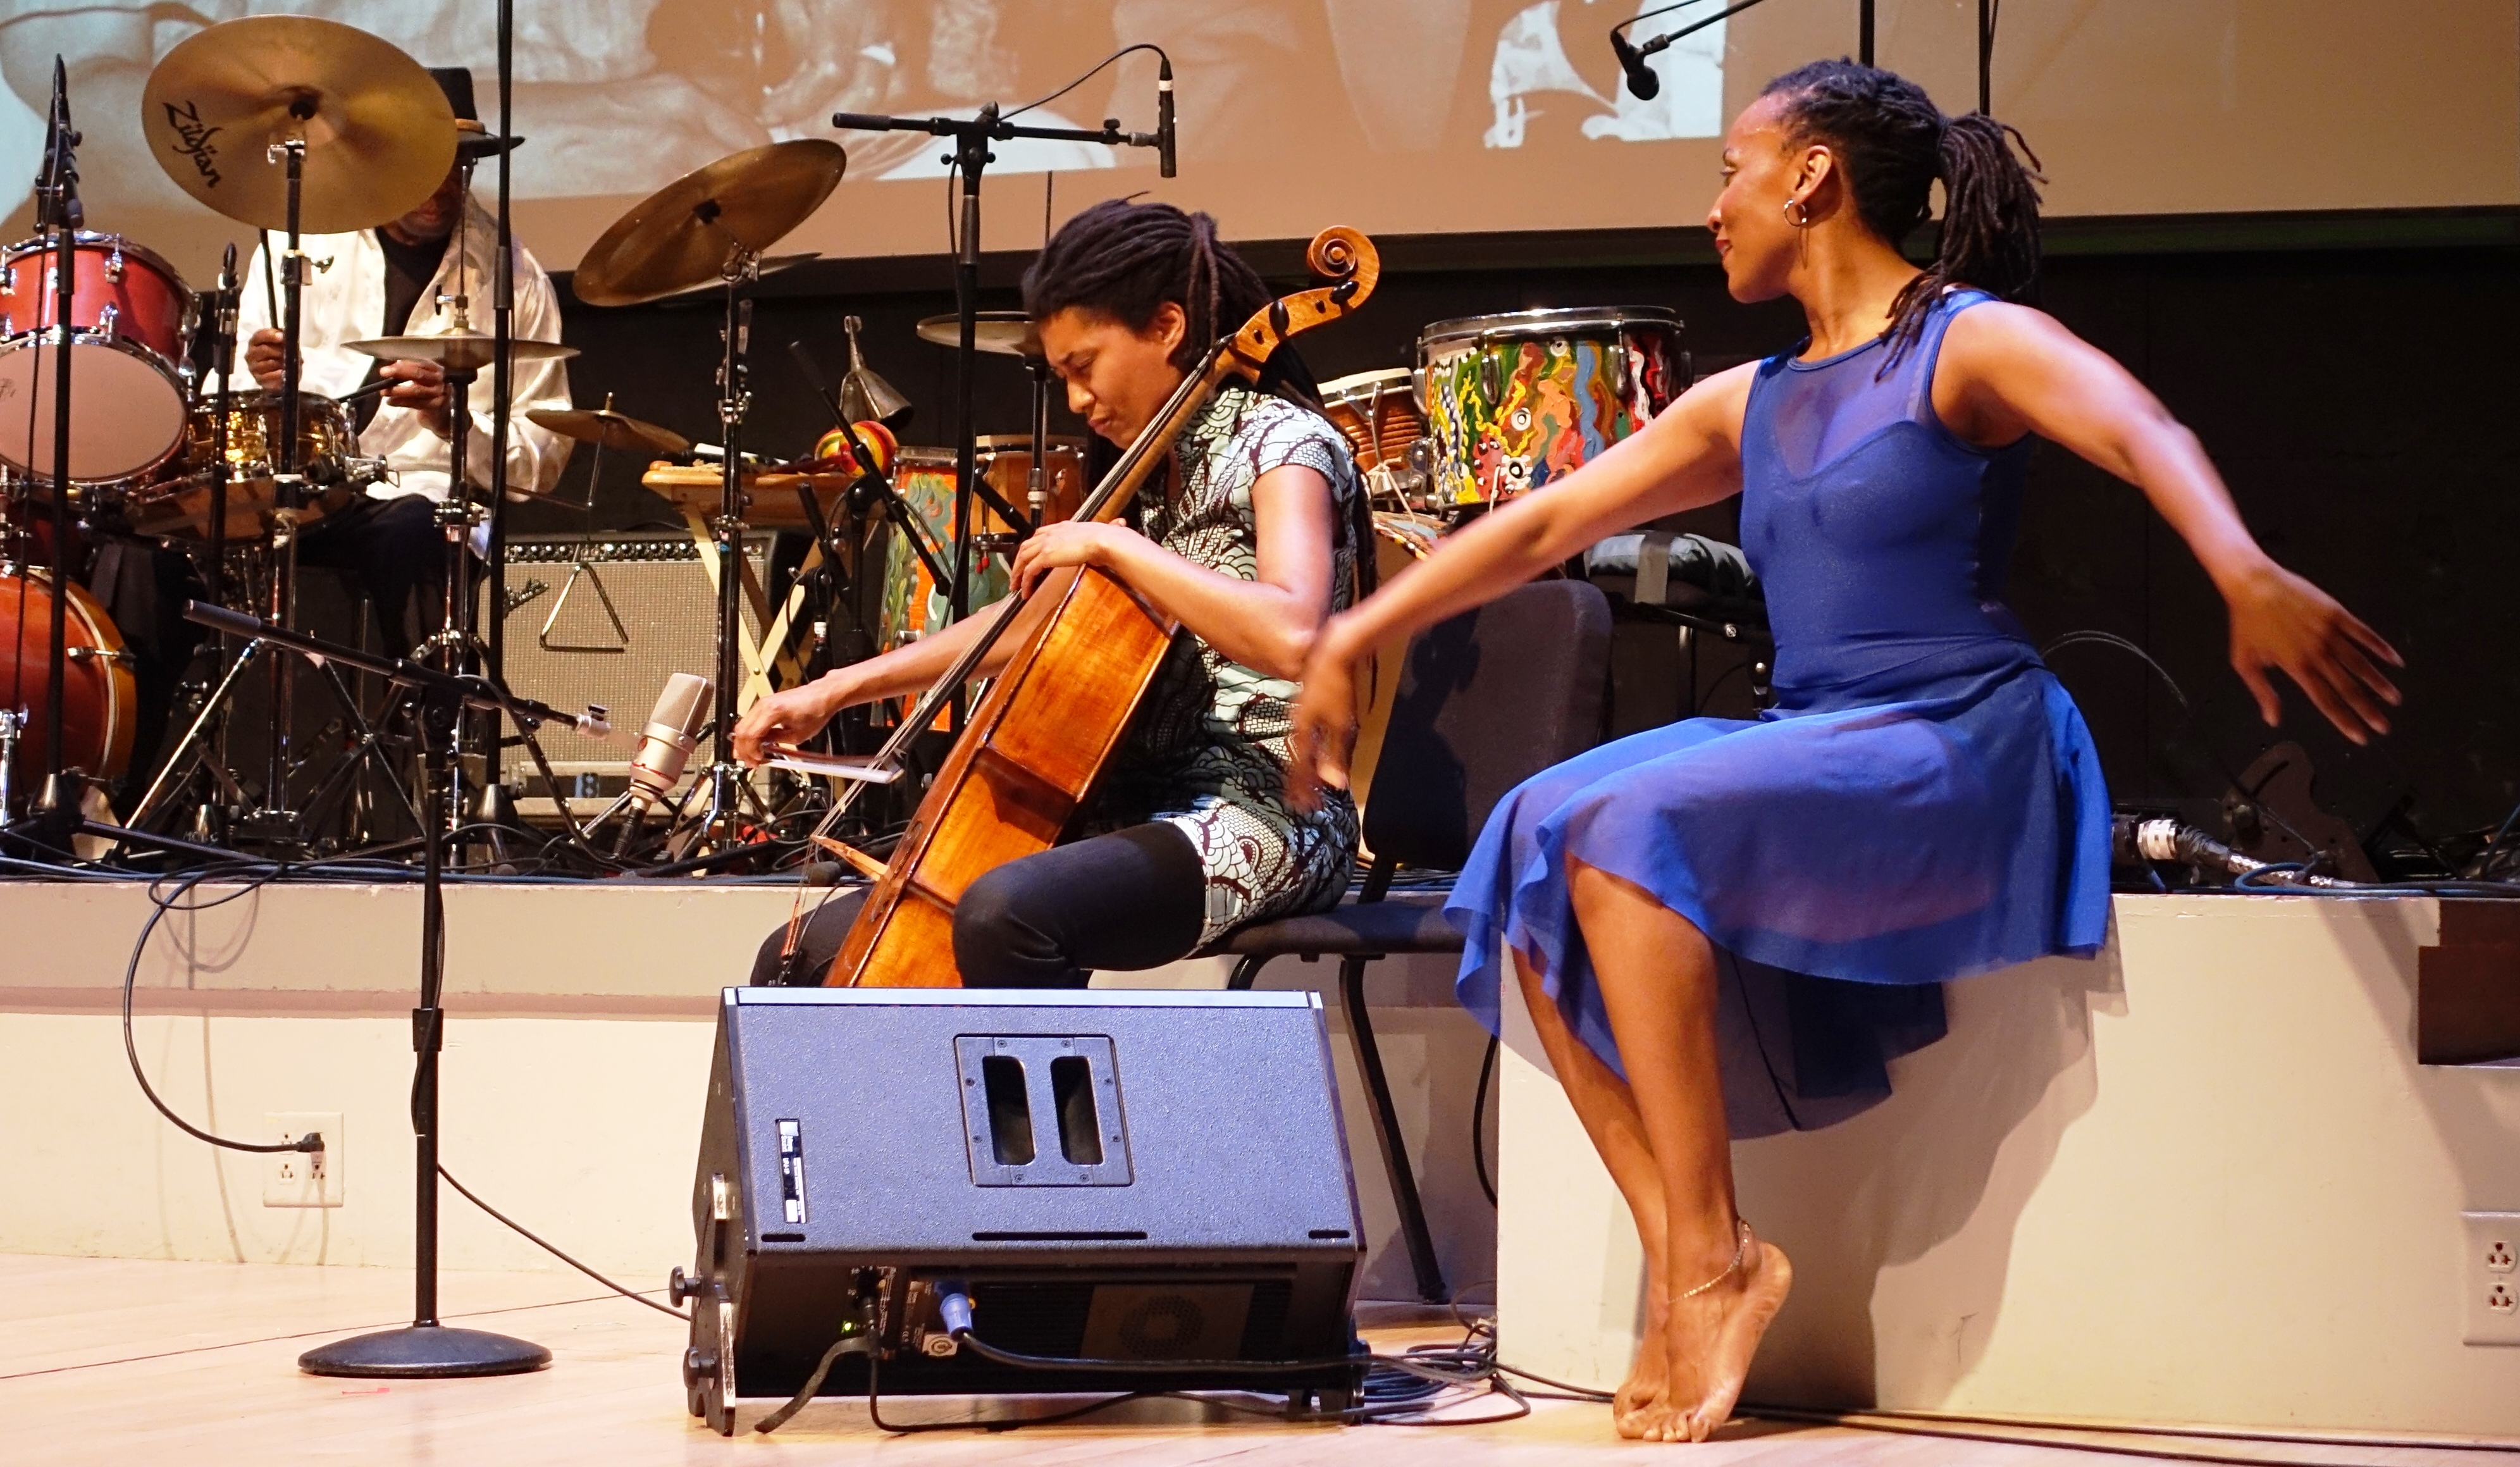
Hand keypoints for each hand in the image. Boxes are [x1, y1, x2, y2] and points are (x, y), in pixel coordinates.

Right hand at [244, 328, 286, 389]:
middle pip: (264, 349)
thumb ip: (283, 340)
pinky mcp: (258, 379)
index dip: (270, 335)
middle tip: (289, 353)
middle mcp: (251, 354)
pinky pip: (269, 376)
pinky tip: (284, 373)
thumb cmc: (281, 357)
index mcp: (255, 342)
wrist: (282, 376)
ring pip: (268, 363)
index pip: (259, 335)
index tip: (282, 337)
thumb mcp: (283, 346)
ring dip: (281, 363)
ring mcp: (253, 367)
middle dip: (278, 350)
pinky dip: (279, 374)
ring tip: (288, 364)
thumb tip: (286, 336)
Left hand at [379, 359, 451, 432]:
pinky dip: (401, 402)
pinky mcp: (436, 406)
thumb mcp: (420, 379)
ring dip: (398, 390)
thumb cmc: (426, 392)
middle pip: (420, 374)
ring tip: (384, 391)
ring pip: (417, 390)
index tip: (387, 368)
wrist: (441, 415)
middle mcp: (441, 379)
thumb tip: (389, 368)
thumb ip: (408, 372)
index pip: (420, 363)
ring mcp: (440, 393)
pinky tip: (390, 402)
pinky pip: (416, 403)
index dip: (403, 365)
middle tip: (383, 373)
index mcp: (436, 368)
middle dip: (399, 372)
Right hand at [732, 677, 848, 767]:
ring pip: (742, 726)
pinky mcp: (764, 704)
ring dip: (744, 743)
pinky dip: (749, 734)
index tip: (757, 761)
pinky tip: (756, 744)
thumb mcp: (797, 735)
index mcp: (772, 712)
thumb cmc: (815, 711)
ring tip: (752, 756)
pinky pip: (749, 721)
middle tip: (751, 762)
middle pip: (741, 731)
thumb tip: (763, 750)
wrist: (821, 695)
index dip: (751, 752)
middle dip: (743, 750)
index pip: (750, 735)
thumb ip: (776, 743)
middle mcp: (764, 705)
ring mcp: (762, 703)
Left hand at [1008, 519, 1137, 595]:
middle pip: (1026, 546)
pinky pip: (1029, 571)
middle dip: (1019, 561)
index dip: (1033, 546)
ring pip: (1023, 558)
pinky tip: (1025, 591)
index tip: (1030, 557)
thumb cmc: (1107, 538)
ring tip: (1016, 586)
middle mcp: (1051, 533)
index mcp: (1063, 526)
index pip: (1040, 534)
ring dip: (1017, 573)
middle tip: (1017, 575)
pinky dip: (1025, 581)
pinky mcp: (1045, 556)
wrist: (1103, 540)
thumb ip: (1106, 531)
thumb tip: (1119, 525)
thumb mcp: (1103, 532)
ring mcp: (1046, 544)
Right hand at [1285, 617, 1365, 812]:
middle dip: (1300, 781)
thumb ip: (1336, 755)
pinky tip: (1313, 745)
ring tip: (1306, 780)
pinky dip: (1309, 746)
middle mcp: (1297, 721)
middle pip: (1297, 757)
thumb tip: (1335, 784)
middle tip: (1301, 800)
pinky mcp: (1310, 699)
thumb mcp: (1341, 724)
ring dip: (1304, 765)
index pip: (1300, 767)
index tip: (1304, 806)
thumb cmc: (1337, 686)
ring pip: (1301, 744)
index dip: (1303, 788)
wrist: (1334, 649)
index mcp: (1302, 729)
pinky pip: (1306, 730)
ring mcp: (1302, 709)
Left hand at [2222, 558, 2402, 744]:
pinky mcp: (2336, 613)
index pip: (2326, 701)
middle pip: (2348, 687)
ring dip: (2379, 683)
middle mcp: (2317, 653)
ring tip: (2394, 699)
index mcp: (2297, 667)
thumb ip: (2262, 692)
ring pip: (2360, 663)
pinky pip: (2364, 633)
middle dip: (2368, 709)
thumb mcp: (2244, 662)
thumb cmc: (2246, 623)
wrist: (2253, 584)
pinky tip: (2395, 660)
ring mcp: (2329, 632)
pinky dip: (2380, 647)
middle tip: (2384, 727)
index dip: (2345, 721)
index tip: (2360, 737)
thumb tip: (2272, 719)